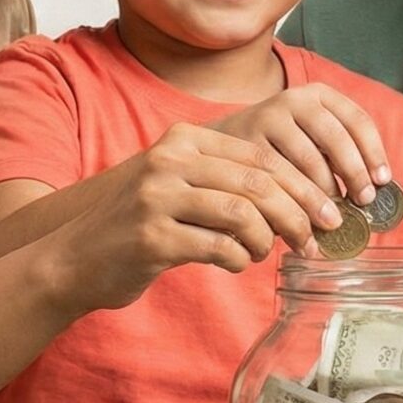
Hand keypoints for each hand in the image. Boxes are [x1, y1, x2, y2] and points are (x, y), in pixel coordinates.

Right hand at [56, 122, 342, 312]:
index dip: (302, 186)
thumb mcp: (181, 186)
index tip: (327, 212)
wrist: (75, 259)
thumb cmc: (140, 226)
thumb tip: (302, 202)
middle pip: (258, 184)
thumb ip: (229, 182)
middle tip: (315, 239)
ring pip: (243, 215)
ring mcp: (157, 198)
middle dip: (298, 214)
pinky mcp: (151, 237)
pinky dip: (238, 259)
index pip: (261, 157)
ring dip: (266, 241)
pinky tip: (234, 263)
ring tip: (263, 253)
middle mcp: (169, 160)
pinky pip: (218, 247)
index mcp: (184, 139)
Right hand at [206, 82, 390, 206]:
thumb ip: (341, 153)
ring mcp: (268, 118)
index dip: (374, 152)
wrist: (224, 142)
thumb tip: (376, 188)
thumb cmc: (282, 148)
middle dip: (354, 174)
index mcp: (319, 95)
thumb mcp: (313, 136)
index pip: (358, 120)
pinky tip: (304, 216)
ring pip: (309, 160)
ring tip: (334, 217)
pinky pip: (280, 175)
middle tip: (362, 202)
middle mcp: (294, 100)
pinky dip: (296, 199)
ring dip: (326, 193)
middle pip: (336, 138)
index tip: (382, 182)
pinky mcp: (247, 141)